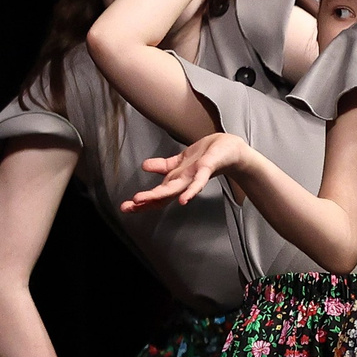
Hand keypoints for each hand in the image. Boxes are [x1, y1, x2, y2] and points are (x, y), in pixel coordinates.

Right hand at [124, 133, 252, 210]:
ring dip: (159, 195)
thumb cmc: (208, 155)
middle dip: (145, 201)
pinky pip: (198, 182)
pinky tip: (183, 200)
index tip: (125, 207)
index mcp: (177, 178)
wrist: (231, 149)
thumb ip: (163, 165)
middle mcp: (184, 181)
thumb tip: (144, 166)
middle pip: (163, 194)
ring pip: (175, 189)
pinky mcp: (207, 169)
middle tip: (128, 207)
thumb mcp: (180, 159)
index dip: (142, 200)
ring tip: (142, 200)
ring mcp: (195, 176)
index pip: (158, 192)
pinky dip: (191, 191)